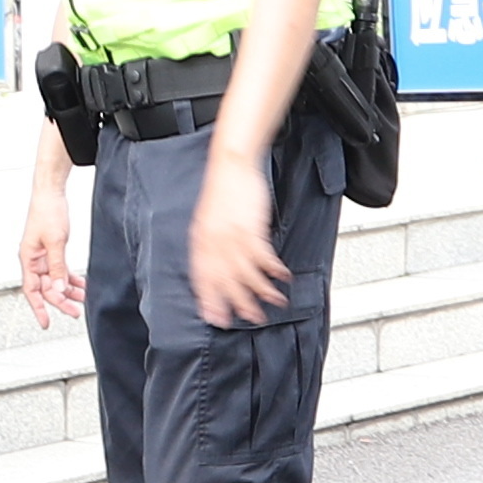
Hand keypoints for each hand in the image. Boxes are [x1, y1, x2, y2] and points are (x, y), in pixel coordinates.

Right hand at [18, 171, 81, 328]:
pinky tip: (82, 285)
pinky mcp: (53, 251)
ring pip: (56, 281)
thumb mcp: (55, 242)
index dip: (38, 308)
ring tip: (83, 299)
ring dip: (68, 291)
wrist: (51, 193)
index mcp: (28, 259)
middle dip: (61, 301)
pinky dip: (71, 279)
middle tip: (75, 312)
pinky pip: (61, 271)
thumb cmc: (47, 212)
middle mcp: (34, 260)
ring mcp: (43, 256)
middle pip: (46, 288)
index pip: (31, 290)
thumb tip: (60, 289)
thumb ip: (57, 267)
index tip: (45, 322)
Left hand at [186, 142, 287, 327]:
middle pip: (224, 281)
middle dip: (237, 303)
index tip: (215, 318)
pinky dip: (273, 269)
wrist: (231, 163)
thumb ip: (210, 244)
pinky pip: (262, 256)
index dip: (209, 300)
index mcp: (200, 241)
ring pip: (245, 273)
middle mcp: (214, 242)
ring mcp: (231, 236)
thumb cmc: (223, 189)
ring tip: (274, 302)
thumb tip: (217, 266)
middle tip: (249, 318)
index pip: (202, 278)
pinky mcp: (250, 228)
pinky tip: (282, 277)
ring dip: (261, 291)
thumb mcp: (207, 220)